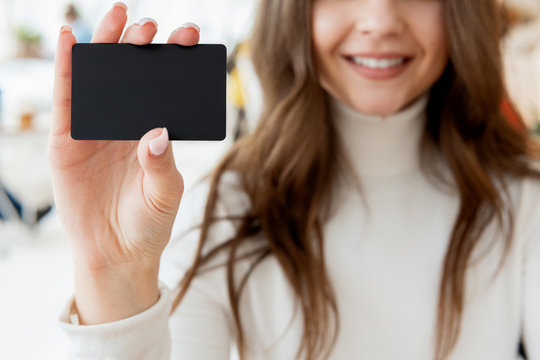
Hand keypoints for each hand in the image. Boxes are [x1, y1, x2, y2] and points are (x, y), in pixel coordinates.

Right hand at [49, 2, 199, 322]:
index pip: (166, 88)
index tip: (189, 36)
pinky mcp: (66, 141)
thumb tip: (156, 132)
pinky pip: (66, 99)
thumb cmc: (148, 224)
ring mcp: (95, 130)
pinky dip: (67, 69)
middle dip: (141, 46)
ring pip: (99, 79)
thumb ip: (162, 165)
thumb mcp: (165, 196)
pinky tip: (71, 39)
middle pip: (133, 76)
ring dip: (106, 45)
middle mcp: (126, 124)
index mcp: (154, 131)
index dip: (175, 61)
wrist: (116, 254)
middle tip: (152, 25)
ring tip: (117, 14)